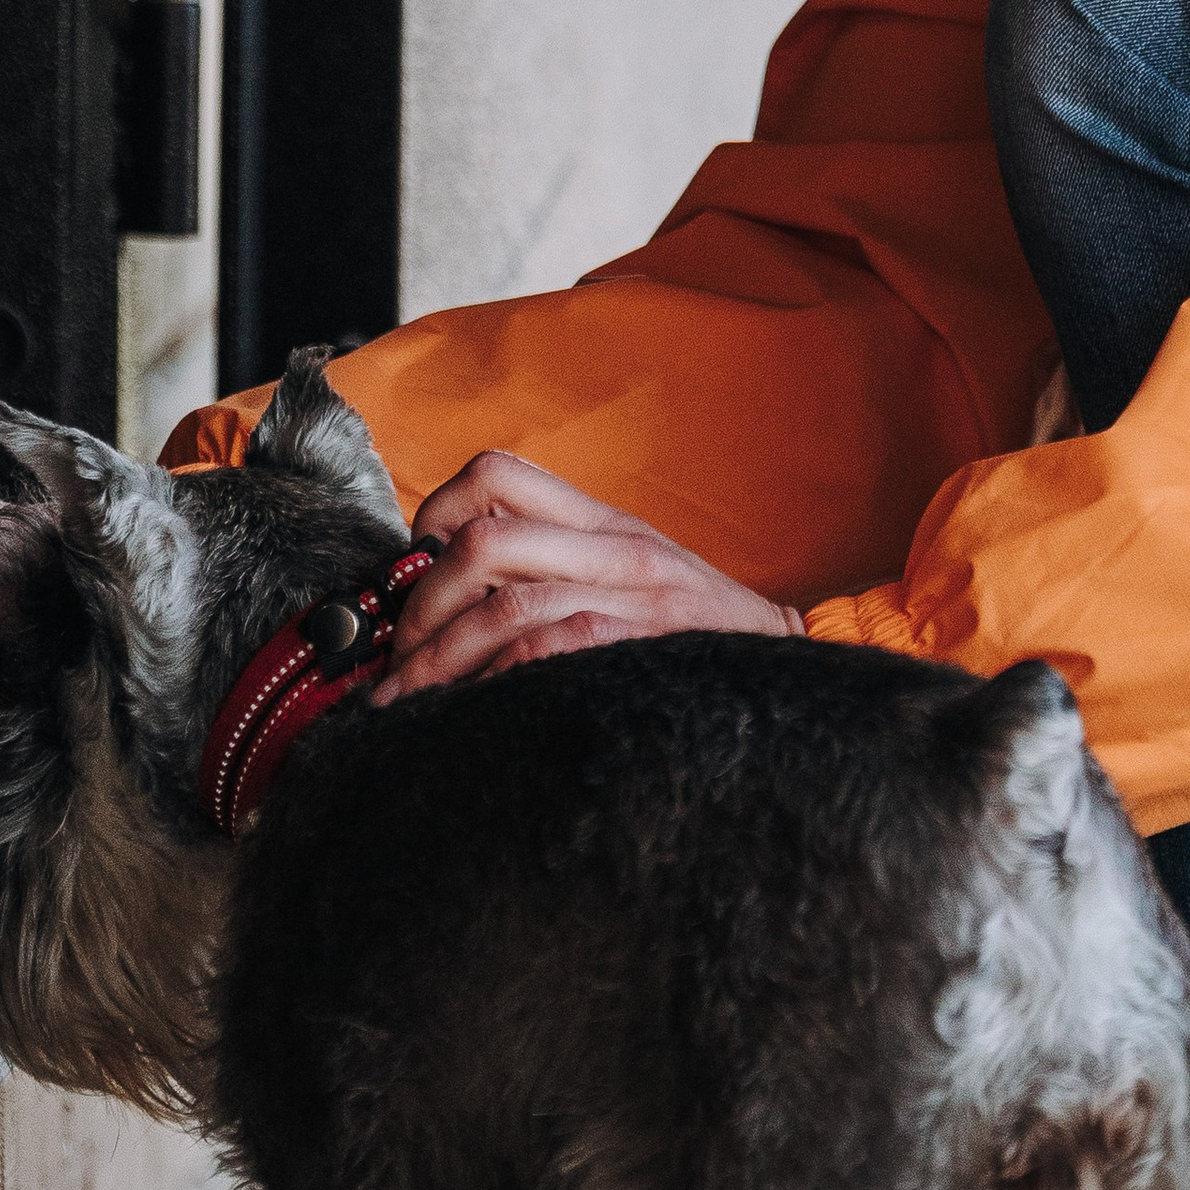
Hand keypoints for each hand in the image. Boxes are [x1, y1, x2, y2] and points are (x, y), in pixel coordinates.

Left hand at [375, 451, 802, 700]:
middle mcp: (618, 550)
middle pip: (483, 542)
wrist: (789, 675)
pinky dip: (489, 683)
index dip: (433, 512)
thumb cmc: (701, 634)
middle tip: (399, 653)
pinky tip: (466, 714)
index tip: (412, 565)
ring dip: (437, 659)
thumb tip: (458, 586)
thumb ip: (565, 563)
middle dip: (420, 603)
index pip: (499, 475)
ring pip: (505, 608)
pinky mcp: (640, 654)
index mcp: (608, 523)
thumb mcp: (638, 575)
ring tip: (407, 699)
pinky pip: (545, 656)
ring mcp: (632, 602)